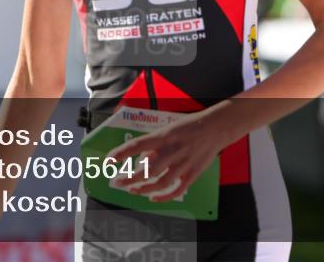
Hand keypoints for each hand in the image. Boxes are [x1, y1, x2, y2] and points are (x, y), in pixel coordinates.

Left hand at [109, 113, 227, 201]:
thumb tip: (140, 160)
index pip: (136, 145)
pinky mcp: (192, 173)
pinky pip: (176, 189)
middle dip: (129, 178)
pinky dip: (163, 196)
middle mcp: (172, 150)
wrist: (215, 128)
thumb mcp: (168, 128)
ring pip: (159, 182)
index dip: (120, 154)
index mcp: (164, 136)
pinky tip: (153, 197)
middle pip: (146, 169)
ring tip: (132, 190)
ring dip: (143, 189)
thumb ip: (154, 144)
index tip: (108, 161)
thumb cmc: (189, 126)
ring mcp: (183, 163)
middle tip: (118, 182)